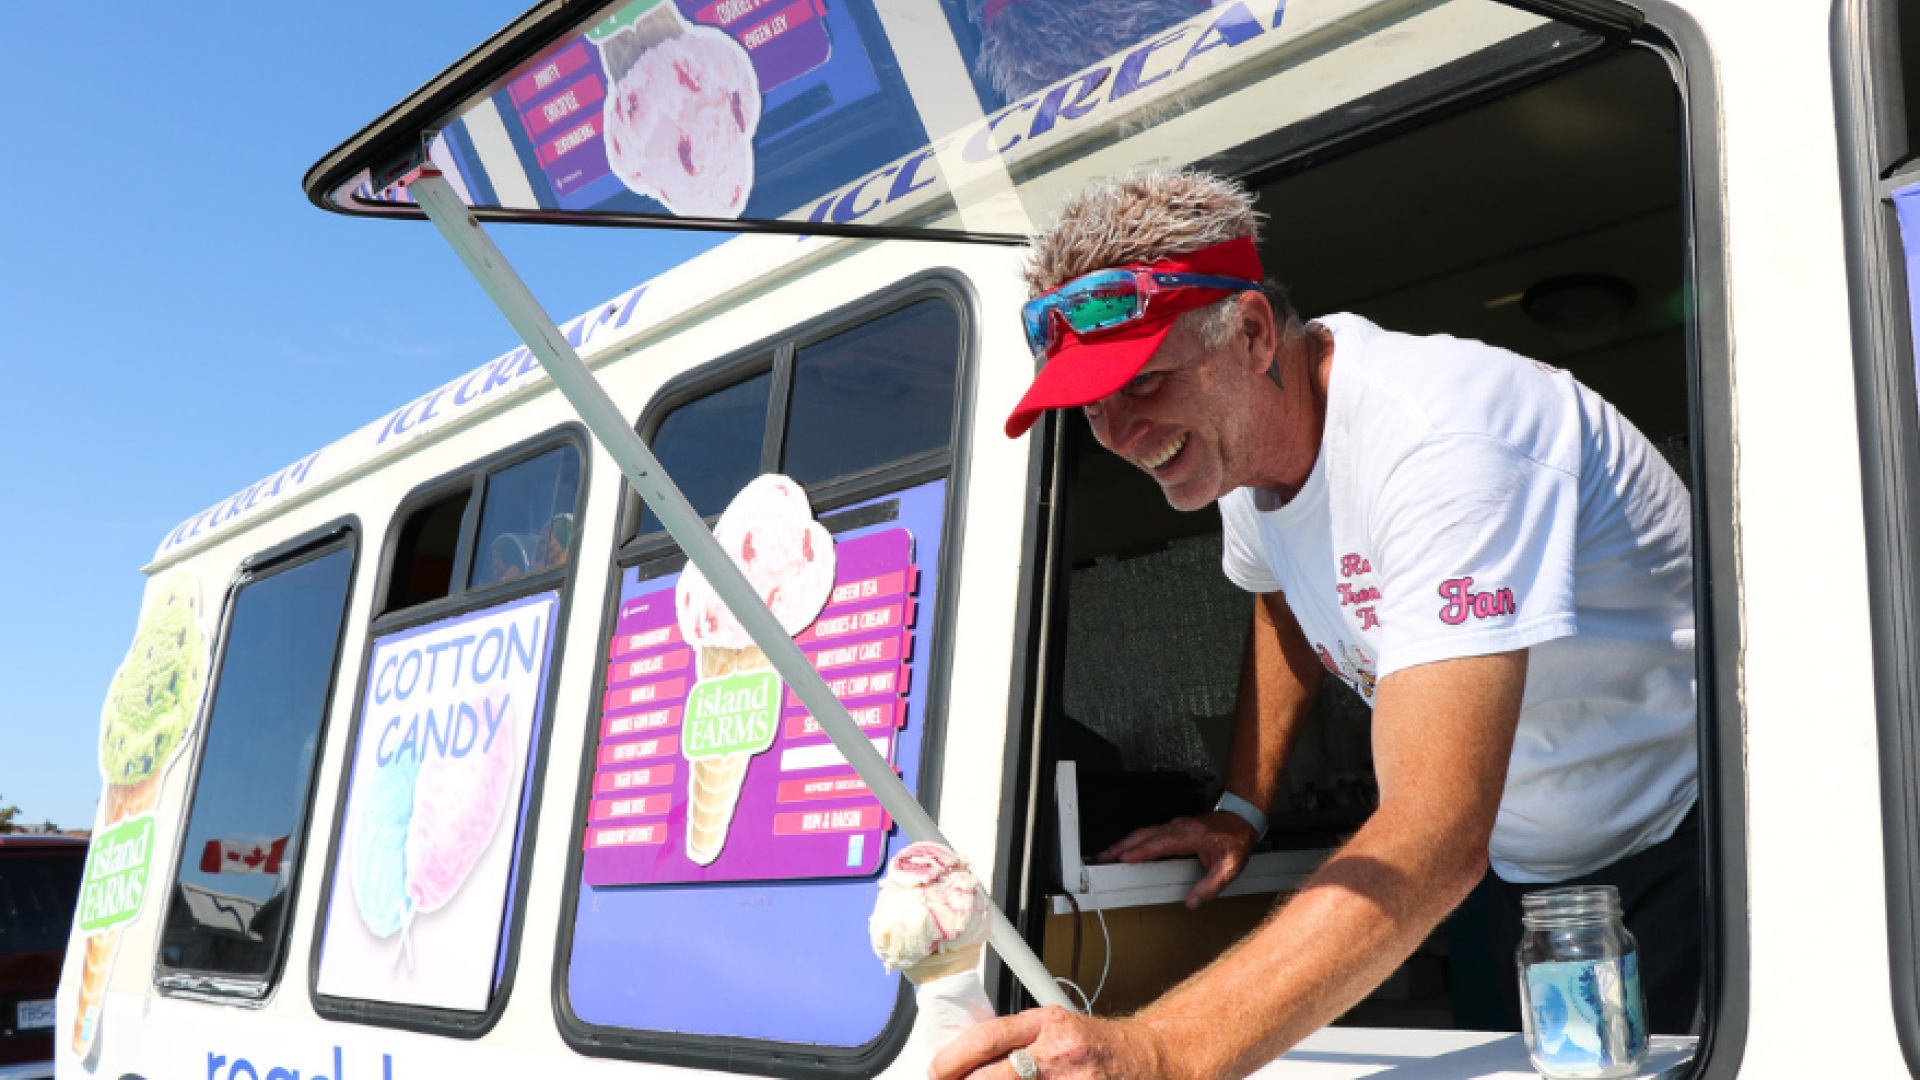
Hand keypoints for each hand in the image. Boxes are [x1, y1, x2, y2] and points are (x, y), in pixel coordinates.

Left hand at [929, 1007, 1175, 1079]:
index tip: (936, 1072)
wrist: (1149, 1059)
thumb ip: (1017, 1040)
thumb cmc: (1098, 1047)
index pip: (986, 1038)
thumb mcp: (1056, 1027)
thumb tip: (966, 1060)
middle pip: (991, 1076)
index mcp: (1046, 1024)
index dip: (952, 1059)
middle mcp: (1058, 1052)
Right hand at [1096, 811, 1255, 907]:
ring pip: (1144, 832)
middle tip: (1103, 857)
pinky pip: (1150, 832)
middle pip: (1144, 834)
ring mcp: (1175, 826)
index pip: (1161, 842)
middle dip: (1122, 846)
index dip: (1142, 850)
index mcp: (1190, 836)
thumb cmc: (1235, 841)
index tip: (1125, 858)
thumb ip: (1211, 886)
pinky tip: (1128, 848)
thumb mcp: (1230, 868)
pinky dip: (1135, 840)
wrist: (1241, 820)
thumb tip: (1192, 902)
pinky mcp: (1174, 828)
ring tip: (1108, 854)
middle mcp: (1179, 828)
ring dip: (1125, 843)